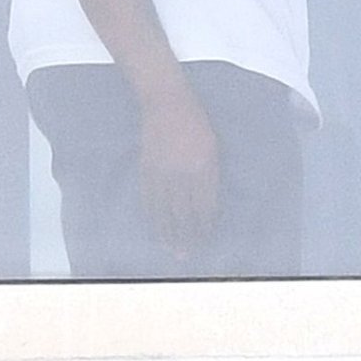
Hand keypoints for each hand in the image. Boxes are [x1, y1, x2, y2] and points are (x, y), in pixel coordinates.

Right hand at [137, 88, 220, 256]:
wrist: (167, 104)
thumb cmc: (197, 123)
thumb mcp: (213, 147)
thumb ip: (211, 175)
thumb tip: (208, 204)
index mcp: (204, 167)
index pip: (205, 206)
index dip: (205, 225)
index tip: (207, 239)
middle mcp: (183, 173)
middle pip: (185, 213)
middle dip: (187, 236)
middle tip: (188, 255)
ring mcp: (163, 172)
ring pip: (165, 210)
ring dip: (169, 232)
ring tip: (172, 249)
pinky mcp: (147, 169)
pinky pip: (150, 199)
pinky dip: (153, 216)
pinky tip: (156, 227)